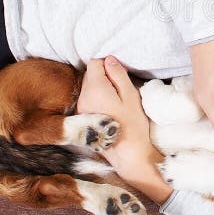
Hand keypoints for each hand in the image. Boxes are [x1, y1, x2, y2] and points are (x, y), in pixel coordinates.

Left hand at [77, 56, 171, 203]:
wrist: (128, 154)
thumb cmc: (133, 124)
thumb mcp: (130, 95)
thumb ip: (118, 75)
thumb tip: (109, 60)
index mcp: (94, 90)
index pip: (94, 64)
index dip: (107, 65)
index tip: (120, 74)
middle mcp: (82, 98)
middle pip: (90, 75)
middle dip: (104, 77)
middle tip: (121, 88)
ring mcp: (80, 109)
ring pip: (88, 88)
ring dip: (101, 88)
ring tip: (117, 101)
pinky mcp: (82, 118)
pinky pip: (88, 100)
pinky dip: (98, 99)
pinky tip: (110, 110)